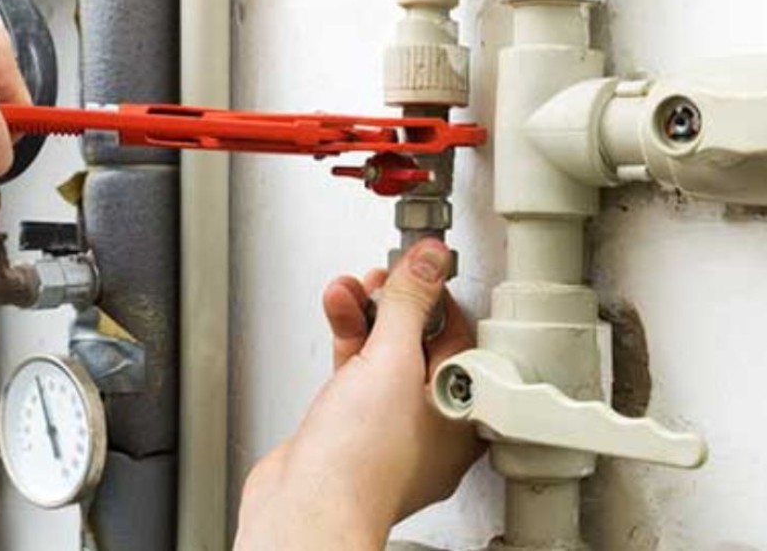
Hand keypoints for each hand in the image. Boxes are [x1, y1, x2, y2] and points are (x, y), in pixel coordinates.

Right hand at [235, 239, 484, 550]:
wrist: (305, 506)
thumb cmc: (360, 463)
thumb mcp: (392, 360)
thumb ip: (410, 302)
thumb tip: (429, 261)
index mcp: (461, 412)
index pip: (459, 335)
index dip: (436, 295)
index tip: (419, 265)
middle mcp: (430, 424)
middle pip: (419, 343)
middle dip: (395, 302)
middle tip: (384, 275)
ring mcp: (387, 427)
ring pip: (384, 356)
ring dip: (365, 314)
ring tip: (350, 287)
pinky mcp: (350, 428)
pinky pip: (356, 373)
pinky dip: (347, 339)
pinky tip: (337, 312)